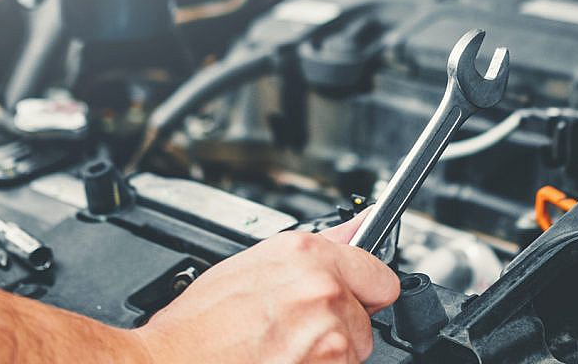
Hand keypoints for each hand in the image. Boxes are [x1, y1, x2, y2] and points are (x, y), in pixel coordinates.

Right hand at [132, 214, 400, 363]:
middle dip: (341, 326)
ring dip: (328, 355)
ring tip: (282, 350)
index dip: (363, 291)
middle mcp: (323, 290)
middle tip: (295, 330)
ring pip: (353, 351)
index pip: (381, 275)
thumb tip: (359, 228)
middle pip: (366, 318)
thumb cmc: (197, 325)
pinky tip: (282, 363)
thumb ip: (318, 248)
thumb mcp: (253, 266)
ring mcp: (327, 335)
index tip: (352, 298)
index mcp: (307, 255)